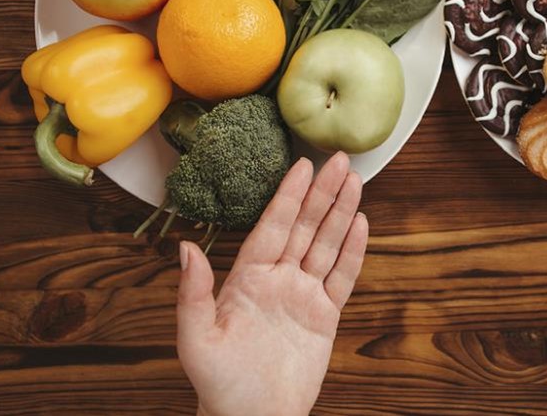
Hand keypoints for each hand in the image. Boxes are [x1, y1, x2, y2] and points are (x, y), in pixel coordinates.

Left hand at [176, 152, 367, 415]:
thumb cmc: (219, 385)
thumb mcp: (196, 340)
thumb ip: (193, 293)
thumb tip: (185, 248)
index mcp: (247, 278)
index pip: (272, 226)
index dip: (289, 196)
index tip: (301, 166)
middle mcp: (278, 279)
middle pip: (305, 227)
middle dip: (322, 193)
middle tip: (337, 160)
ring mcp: (303, 296)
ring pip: (326, 244)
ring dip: (341, 213)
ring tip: (354, 182)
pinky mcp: (324, 316)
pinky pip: (342, 277)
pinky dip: (353, 251)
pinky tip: (361, 225)